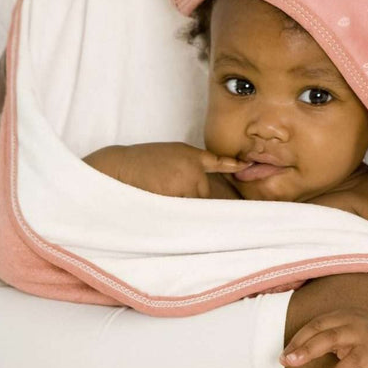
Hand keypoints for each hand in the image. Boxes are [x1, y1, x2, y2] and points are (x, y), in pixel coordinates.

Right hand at [84, 142, 246, 197]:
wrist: (121, 166)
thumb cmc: (142, 162)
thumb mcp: (170, 154)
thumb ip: (190, 165)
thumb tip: (199, 184)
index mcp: (192, 156)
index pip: (217, 162)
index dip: (231, 165)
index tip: (246, 166)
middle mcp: (194, 169)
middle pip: (203, 194)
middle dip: (190, 197)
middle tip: (165, 187)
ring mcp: (187, 182)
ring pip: (194, 205)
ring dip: (181, 205)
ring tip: (160, 190)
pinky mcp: (179, 196)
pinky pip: (184, 212)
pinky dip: (174, 212)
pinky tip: (158, 197)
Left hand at [284, 275, 367, 367]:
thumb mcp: (346, 338)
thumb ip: (327, 340)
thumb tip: (296, 351)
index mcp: (343, 316)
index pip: (315, 324)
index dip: (298, 338)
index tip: (284, 353)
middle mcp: (351, 320)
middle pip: (320, 330)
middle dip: (299, 344)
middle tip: (284, 360)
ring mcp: (363, 334)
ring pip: (331, 339)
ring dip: (310, 351)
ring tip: (294, 363)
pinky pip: (351, 361)